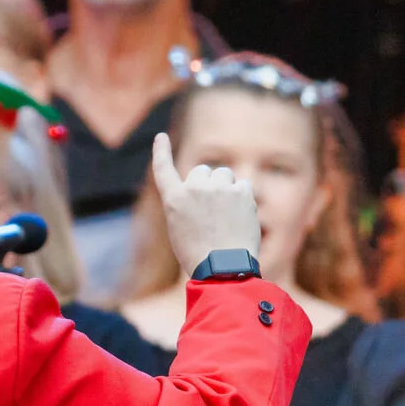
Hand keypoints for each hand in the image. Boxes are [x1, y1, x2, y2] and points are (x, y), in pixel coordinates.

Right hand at [153, 133, 259, 276]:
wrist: (223, 268)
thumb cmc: (200, 256)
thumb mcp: (181, 229)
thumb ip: (189, 205)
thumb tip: (210, 189)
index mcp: (173, 200)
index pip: (163, 169)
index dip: (162, 152)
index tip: (161, 137)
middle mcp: (193, 189)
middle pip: (203, 171)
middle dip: (209, 183)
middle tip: (214, 208)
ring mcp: (217, 189)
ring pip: (224, 174)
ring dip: (226, 187)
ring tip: (228, 214)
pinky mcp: (240, 192)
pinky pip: (243, 185)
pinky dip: (243, 197)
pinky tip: (241, 216)